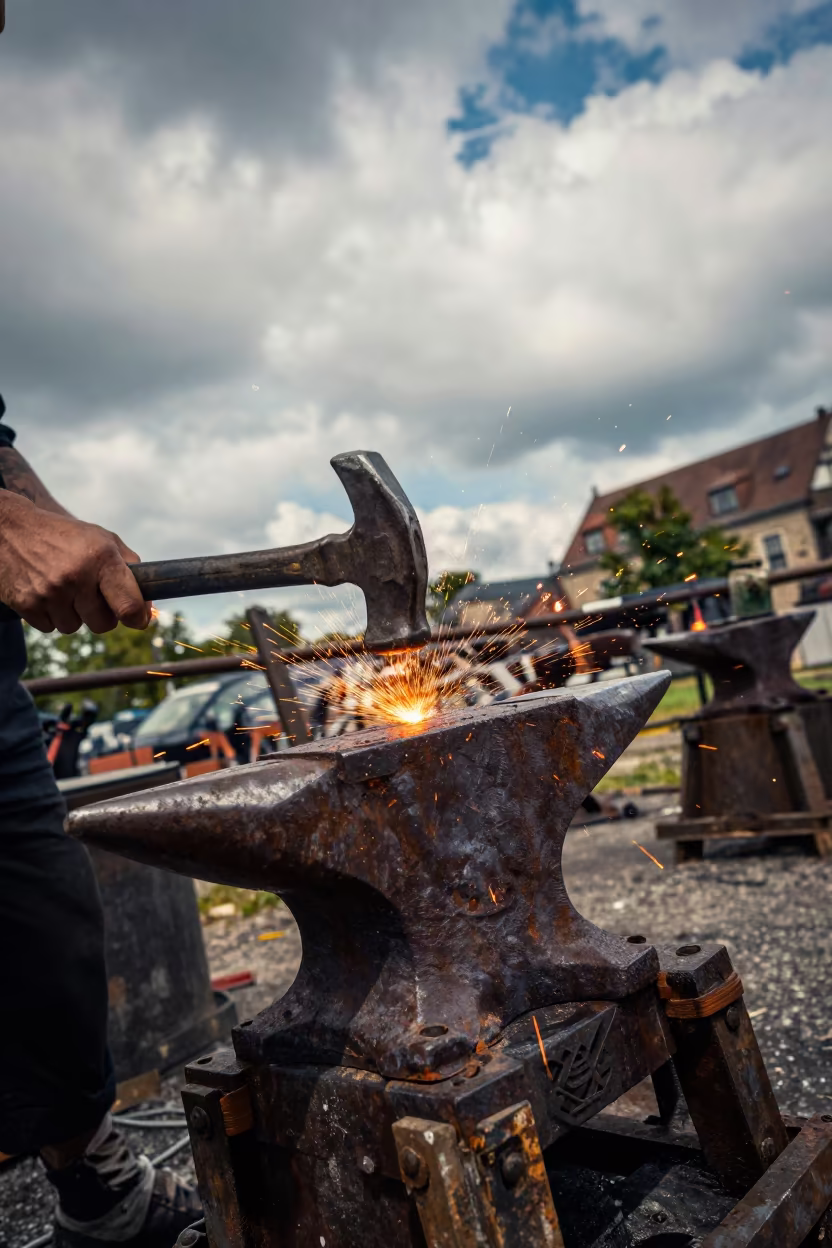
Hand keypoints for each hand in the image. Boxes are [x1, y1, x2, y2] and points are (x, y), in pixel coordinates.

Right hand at [0, 495, 150, 632]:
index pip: (129, 605)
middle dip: (101, 615)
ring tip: (63, 588)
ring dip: (72, 615)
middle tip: (92, 597)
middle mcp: (76, 576)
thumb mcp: (101, 538)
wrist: (10, 528)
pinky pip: (50, 628)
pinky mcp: (27, 604)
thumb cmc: (64, 535)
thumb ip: (129, 566)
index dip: (137, 618)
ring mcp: (50, 592)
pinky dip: (50, 616)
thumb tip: (147, 605)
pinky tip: (45, 592)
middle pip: (103, 625)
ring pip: (74, 628)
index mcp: (100, 558)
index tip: (138, 619)